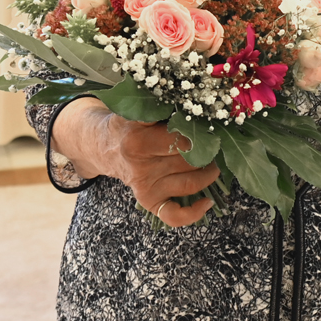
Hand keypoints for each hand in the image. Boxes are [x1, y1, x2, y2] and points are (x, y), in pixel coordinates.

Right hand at [53, 98, 220, 227]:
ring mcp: (144, 184)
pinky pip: (173, 215)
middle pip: (189, 159)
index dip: (202, 131)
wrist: (103, 145)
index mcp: (138, 138)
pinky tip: (208, 202)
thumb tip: (200, 105)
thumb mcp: (139, 108)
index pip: (181, 137)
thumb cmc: (129, 123)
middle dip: (208, 150)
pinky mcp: (148, 200)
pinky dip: (194, 213)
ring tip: (215, 162)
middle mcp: (140, 163)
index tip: (212, 125)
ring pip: (189, 183)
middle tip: (218, 142)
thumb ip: (164, 106)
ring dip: (209, 174)